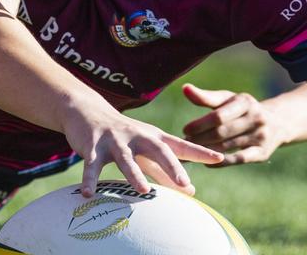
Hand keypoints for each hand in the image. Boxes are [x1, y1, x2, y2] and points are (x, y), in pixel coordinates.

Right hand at [61, 102, 223, 196]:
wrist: (87, 111)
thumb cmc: (124, 135)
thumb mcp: (145, 150)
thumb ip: (165, 170)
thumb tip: (191, 189)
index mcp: (153, 137)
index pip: (181, 146)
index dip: (200, 152)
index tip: (220, 158)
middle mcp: (137, 136)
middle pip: (158, 150)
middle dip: (171, 166)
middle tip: (185, 182)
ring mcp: (115, 140)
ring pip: (126, 158)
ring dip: (134, 174)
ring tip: (143, 190)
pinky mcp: (93, 146)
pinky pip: (92, 165)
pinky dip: (91, 180)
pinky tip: (89, 194)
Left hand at [180, 84, 287, 164]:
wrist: (277, 123)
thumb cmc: (242, 110)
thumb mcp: (228, 99)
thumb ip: (206, 97)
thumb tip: (185, 88)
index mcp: (245, 102)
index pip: (219, 116)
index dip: (200, 124)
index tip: (185, 130)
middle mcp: (256, 118)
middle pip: (222, 132)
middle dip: (200, 139)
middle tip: (185, 144)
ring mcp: (261, 136)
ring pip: (228, 147)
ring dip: (207, 151)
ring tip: (192, 153)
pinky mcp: (262, 153)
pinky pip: (238, 159)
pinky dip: (220, 162)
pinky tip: (207, 163)